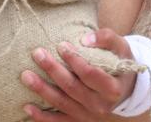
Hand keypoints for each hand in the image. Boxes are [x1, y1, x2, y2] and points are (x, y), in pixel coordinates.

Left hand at [21, 29, 135, 120]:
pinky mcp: (78, 121)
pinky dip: (42, 117)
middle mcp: (100, 105)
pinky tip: (27, 107)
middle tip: (37, 53)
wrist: (125, 90)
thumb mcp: (121, 48)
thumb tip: (85, 39)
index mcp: (112, 88)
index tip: (61, 45)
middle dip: (52, 70)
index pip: (90, 74)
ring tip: (25, 75)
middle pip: (72, 87)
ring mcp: (88, 116)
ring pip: (61, 103)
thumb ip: (107, 39)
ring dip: (42, 90)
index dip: (74, 60)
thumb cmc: (120, 64)